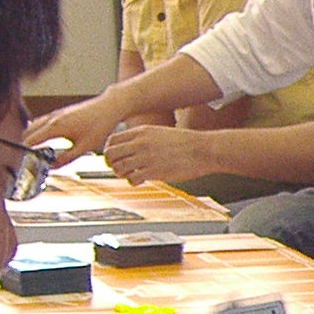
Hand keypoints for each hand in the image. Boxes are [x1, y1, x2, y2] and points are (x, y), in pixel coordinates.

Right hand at [24, 87, 126, 153]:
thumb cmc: (99, 126)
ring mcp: (56, 113)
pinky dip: (38, 130)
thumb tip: (52, 167)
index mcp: (55, 127)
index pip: (31, 140)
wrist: (109, 107)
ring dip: (31, 136)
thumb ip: (67, 158)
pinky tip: (44, 139)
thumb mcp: (84, 147)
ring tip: (33, 151)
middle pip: (28, 132)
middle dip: (25, 145)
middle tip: (26, 159)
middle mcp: (52, 118)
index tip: (22, 162)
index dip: (25, 151)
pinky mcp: (61, 112)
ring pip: (34, 125)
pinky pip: (42, 121)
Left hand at [104, 123, 224, 187]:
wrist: (202, 150)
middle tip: (120, 168)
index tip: (116, 157)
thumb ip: (143, 138)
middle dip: (112, 163)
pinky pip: (132, 179)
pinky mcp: (153, 171)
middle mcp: (140, 143)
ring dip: (122, 174)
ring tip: (131, 175)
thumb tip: (132, 146)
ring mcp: (146, 157)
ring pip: (119, 168)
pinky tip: (141, 180)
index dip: (110, 151)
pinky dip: (133, 181)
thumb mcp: (160, 132)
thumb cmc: (185, 143)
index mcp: (141, 131)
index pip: (112, 141)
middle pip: (110, 154)